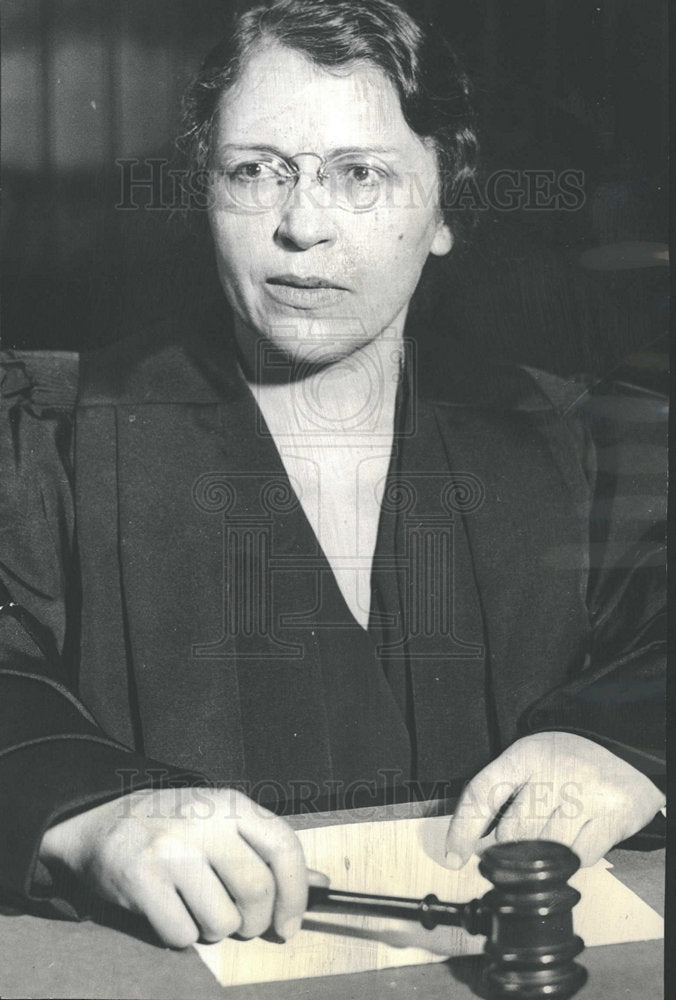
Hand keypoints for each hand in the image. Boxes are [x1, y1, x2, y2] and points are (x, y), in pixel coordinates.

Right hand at [39, 787, 328, 947]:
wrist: (102, 819)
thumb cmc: (175, 824)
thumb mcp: (224, 822)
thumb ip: (269, 851)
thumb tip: (320, 883)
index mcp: (231, 803)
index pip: (283, 846)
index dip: (295, 894)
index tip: (291, 924)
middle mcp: (204, 821)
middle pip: (256, 891)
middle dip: (255, 921)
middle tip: (243, 923)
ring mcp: (170, 848)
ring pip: (221, 920)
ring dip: (213, 928)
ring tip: (197, 906)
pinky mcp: (140, 878)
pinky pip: (182, 934)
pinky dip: (180, 935)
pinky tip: (169, 910)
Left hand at [444, 732, 664, 867]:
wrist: (626, 745)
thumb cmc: (570, 758)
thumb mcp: (531, 759)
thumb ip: (502, 793)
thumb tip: (472, 840)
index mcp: (526, 755)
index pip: (482, 794)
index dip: (461, 830)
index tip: (453, 856)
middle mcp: (554, 771)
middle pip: (512, 831)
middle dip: (507, 848)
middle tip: (513, 845)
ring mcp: (585, 794)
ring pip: (544, 848)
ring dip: (540, 854)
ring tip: (550, 834)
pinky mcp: (611, 817)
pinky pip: (578, 857)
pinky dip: (571, 857)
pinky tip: (575, 837)